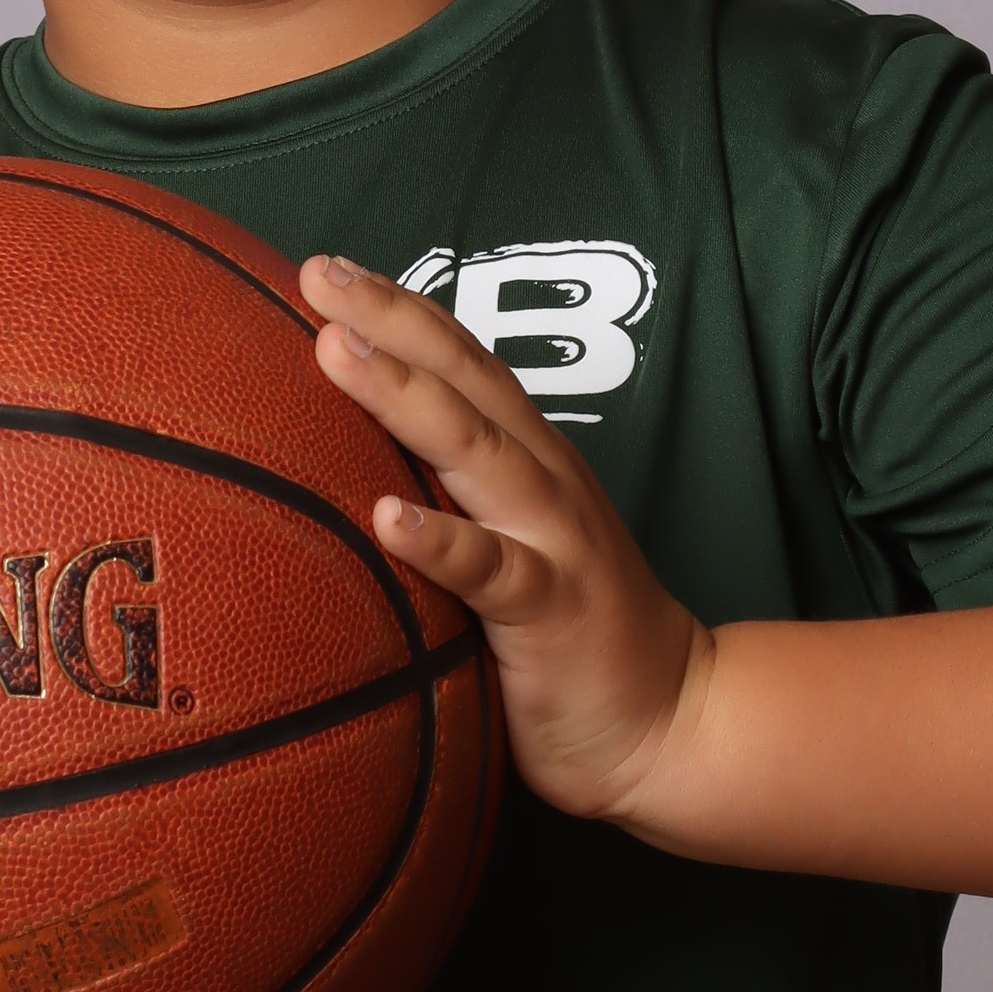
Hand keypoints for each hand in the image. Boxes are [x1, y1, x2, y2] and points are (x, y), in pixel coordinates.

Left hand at [303, 259, 712, 828]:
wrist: (673, 722)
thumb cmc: (570, 636)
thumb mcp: (507, 547)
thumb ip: (451, 504)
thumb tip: (346, 482)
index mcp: (529, 460)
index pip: (461, 363)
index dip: (399, 309)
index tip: (325, 269)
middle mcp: (543, 481)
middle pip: (463, 379)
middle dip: (390, 321)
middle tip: (319, 273)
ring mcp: (552, 542)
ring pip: (475, 450)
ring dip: (403, 396)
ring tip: (335, 352)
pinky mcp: (551, 612)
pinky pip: (492, 570)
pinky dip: (441, 539)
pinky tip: (388, 517)